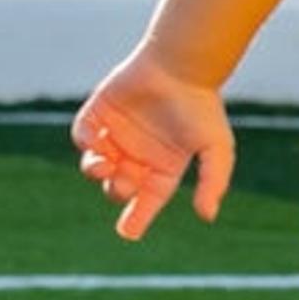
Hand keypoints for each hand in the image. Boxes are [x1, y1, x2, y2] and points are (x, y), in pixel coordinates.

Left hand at [72, 55, 235, 240]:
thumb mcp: (216, 149)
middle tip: (124, 183)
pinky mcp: (98, 112)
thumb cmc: (202, 107)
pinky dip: (84, 142)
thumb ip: (212, 183)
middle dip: (118, 190)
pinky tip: (96, 142)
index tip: (128, 233)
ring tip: (102, 166)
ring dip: (95, 171)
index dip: (138, 217)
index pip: (148, 200)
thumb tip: (207, 216)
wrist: (180, 66)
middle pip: (119, 185)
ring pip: (96, 164)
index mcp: (164, 166)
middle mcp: (139, 153)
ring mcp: (116, 133)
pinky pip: (82, 135)